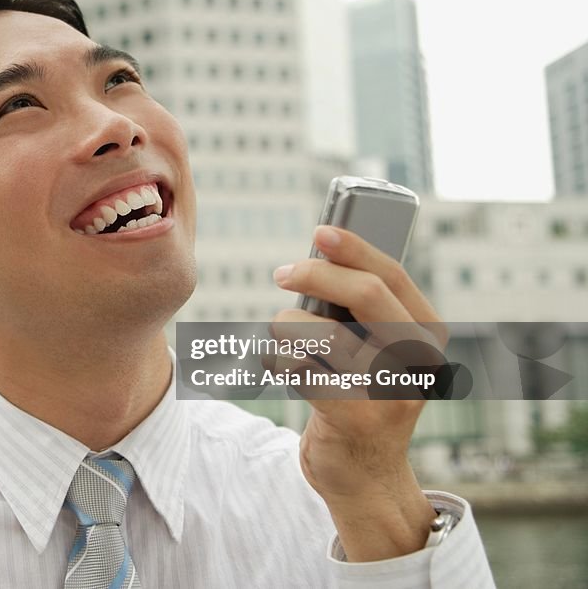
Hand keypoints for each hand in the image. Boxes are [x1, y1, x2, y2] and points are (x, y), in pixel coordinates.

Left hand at [270, 225, 443, 560]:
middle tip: (282, 272)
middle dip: (316, 274)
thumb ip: (359, 310)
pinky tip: (282, 366)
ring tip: (281, 334)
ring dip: (287, 325)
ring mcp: (391, 393)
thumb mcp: (373, 349)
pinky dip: (280, 361)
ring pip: (323, 332)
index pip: (394, 275)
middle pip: (366, 294)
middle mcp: (419, 362)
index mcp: (428, 335)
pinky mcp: (356, 419)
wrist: (364, 476)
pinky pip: (301, 369)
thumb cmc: (358, 395)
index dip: (356, 248)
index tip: (321, 232)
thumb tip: (318, 255)